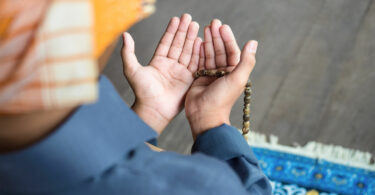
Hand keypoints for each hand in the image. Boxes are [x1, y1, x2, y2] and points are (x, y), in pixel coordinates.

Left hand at [121, 14, 200, 133]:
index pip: (166, 42)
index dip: (171, 31)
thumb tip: (125, 35)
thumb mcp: (132, 70)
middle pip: (179, 45)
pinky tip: (201, 42)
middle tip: (189, 18)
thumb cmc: (142, 92)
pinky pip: (195, 64)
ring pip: (188, 52)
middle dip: (184, 31)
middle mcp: (170, 66)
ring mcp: (180, 73)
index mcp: (158, 62)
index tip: (177, 19)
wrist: (154, 111)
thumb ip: (128, 53)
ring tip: (196, 25)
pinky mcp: (189, 81)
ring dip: (192, 39)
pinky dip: (198, 53)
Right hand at [185, 19, 257, 138]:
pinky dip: (199, 51)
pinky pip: (200, 61)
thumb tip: (254, 42)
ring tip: (204, 28)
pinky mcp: (199, 78)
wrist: (204, 115)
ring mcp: (211, 75)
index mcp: (234, 73)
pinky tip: (197, 41)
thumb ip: (246, 61)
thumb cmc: (222, 99)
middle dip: (216, 36)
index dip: (227, 38)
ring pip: (210, 54)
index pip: (232, 51)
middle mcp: (223, 73)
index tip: (222, 26)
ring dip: (208, 42)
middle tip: (212, 23)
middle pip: (220, 50)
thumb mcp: (237, 79)